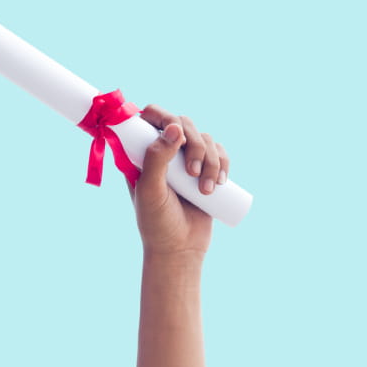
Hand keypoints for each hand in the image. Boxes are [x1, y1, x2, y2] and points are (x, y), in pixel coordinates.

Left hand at [127, 105, 230, 256]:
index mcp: (143, 152)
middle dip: (195, 146)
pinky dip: (223, 164)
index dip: (163, 116)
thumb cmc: (157, 222)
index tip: (175, 133)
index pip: (151, 117)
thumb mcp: (150, 191)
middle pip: (183, 123)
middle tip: (193, 173)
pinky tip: (220, 182)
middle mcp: (164, 151)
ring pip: (205, 139)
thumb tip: (175, 127)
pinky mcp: (207, 171)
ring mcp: (186, 160)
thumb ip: (156, 158)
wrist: (180, 250)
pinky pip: (220, 153)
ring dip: (211, 161)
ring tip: (206, 190)